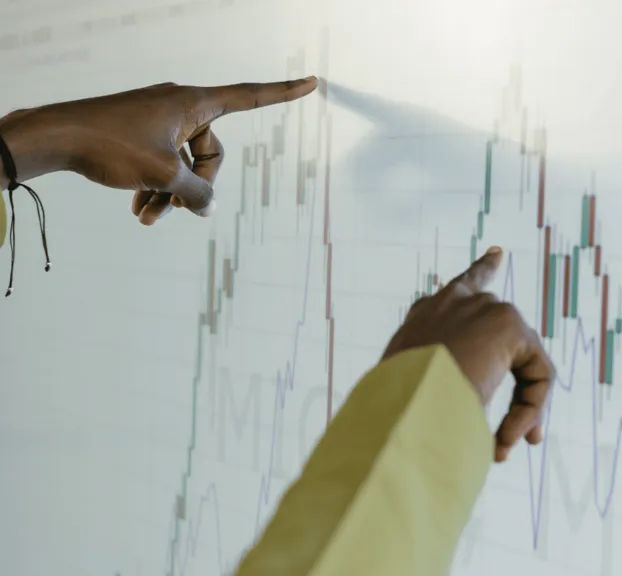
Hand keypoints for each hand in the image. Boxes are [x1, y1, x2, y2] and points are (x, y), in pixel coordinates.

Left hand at [0, 77, 318, 224]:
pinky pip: (161, 161)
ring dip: (170, 193)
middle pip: (211, 151)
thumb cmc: (110, 145)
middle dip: (197, 185)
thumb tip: (207, 207)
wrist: (55, 136)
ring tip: (148, 219)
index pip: (250, 96)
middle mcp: (180, 105)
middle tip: (178, 208)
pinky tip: (138, 209)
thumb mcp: (162, 174)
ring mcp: (157, 118)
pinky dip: (154, 186)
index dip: (283, 93)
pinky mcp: (139, 131)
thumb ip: (196, 193)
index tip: (312, 83)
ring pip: (182, 162)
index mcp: (194, 103)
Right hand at [382, 246, 554, 462]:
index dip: (481, 271)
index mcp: (425, 317)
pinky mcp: (508, 324)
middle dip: (524, 379)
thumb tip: (463, 436)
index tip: (497, 254)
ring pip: (523, 363)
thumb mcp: (412, 402)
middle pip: (504, 315)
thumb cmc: (398, 414)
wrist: (402, 405)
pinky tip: (505, 439)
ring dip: (519, 412)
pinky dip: (526, 411)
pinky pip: (535, 375)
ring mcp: (482, 308)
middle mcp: (454, 302)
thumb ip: (439, 396)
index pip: (459, 287)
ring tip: (501, 447)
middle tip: (528, 434)